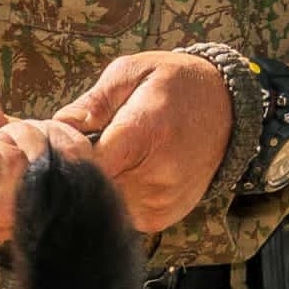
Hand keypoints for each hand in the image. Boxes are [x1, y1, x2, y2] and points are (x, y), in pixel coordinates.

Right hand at [0, 85, 96, 247]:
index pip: (3, 202)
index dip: (8, 159)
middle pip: (39, 186)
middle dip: (28, 142)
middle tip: (1, 132)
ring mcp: (22, 212)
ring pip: (63, 170)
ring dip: (44, 136)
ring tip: (14, 132)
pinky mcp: (46, 195)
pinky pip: (79, 163)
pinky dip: (63, 135)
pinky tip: (37, 133)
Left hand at [56, 50, 235, 236]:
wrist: (230, 109)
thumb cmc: (176, 84)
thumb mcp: (134, 71)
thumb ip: (93, 101)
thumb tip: (59, 126)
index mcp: (145, 134)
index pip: (85, 164)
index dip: (67, 156)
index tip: (65, 143)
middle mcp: (156, 174)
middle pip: (91, 186)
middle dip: (82, 169)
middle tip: (91, 146)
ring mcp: (160, 200)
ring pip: (103, 202)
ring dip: (100, 184)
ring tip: (115, 156)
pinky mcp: (162, 217)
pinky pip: (121, 212)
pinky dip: (117, 195)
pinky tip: (130, 172)